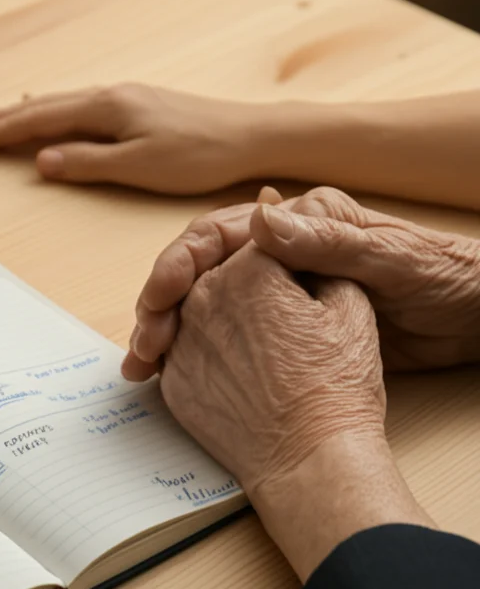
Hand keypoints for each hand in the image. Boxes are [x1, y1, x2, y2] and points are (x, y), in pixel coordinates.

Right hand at [0, 84, 262, 192]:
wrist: (248, 135)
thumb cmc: (197, 155)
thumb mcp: (138, 167)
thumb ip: (87, 162)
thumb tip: (40, 159)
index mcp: (105, 108)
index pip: (39, 120)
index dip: (0, 131)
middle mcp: (109, 96)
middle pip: (42, 106)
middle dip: (0, 118)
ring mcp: (123, 97)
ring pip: (59, 103)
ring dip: (22, 113)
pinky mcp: (135, 104)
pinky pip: (78, 104)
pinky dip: (50, 109)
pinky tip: (48, 109)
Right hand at [122, 187, 479, 378]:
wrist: (478, 318)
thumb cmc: (446, 277)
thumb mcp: (390, 257)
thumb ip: (327, 238)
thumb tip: (259, 214)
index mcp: (299, 222)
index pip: (216, 234)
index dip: (179, 263)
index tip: (160, 297)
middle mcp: (279, 251)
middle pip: (197, 271)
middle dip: (160, 304)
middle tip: (143, 343)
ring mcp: (277, 291)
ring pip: (203, 306)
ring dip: (168, 332)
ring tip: (143, 363)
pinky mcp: (283, 326)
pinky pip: (224, 336)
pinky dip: (193, 354)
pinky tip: (173, 374)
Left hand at [161, 243, 385, 491]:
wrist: (308, 457)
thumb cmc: (336, 385)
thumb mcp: (349, 303)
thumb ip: (315, 258)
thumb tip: (289, 234)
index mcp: (246, 269)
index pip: (259, 245)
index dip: (284, 263)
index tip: (298, 285)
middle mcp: (201, 298)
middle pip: (219, 274)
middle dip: (245, 289)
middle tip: (277, 319)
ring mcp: (179, 342)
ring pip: (194, 312)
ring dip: (218, 319)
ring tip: (256, 347)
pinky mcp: (171, 381)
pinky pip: (181, 353)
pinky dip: (204, 355)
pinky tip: (234, 371)